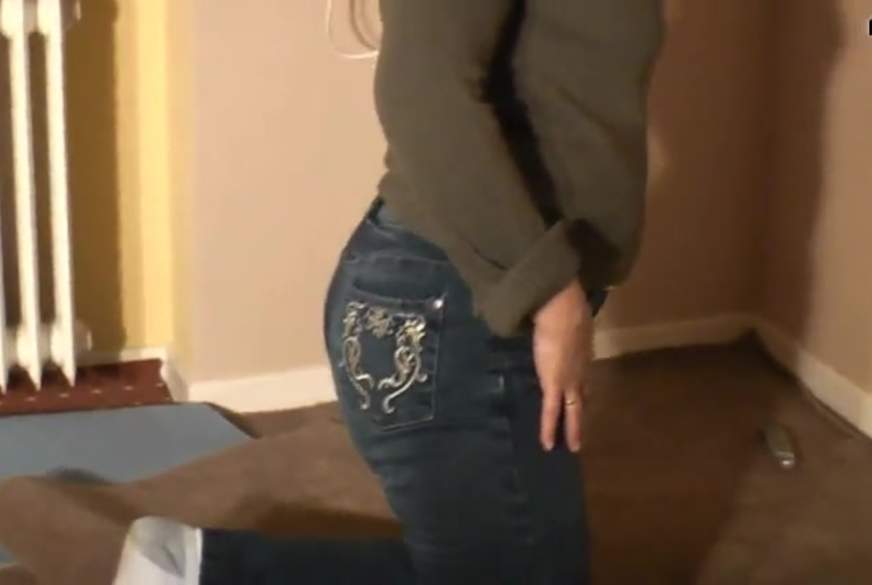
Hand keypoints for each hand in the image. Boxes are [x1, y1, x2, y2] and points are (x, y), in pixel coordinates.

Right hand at [532, 280, 593, 451]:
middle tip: (582, 430)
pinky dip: (549, 429)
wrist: (561, 309)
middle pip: (583, 397)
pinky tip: (547, 445)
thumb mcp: (567, 315)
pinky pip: (551, 412)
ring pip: (573, 411)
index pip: (584, 376)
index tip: (581, 396)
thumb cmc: (562, 306)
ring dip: (572, 429)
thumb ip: (564, 320)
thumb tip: (556, 313)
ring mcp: (570, 380)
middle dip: (581, 415)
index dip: (582, 388)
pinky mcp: (554, 385)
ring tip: (572, 447)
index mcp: (585, 352)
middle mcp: (581, 370)